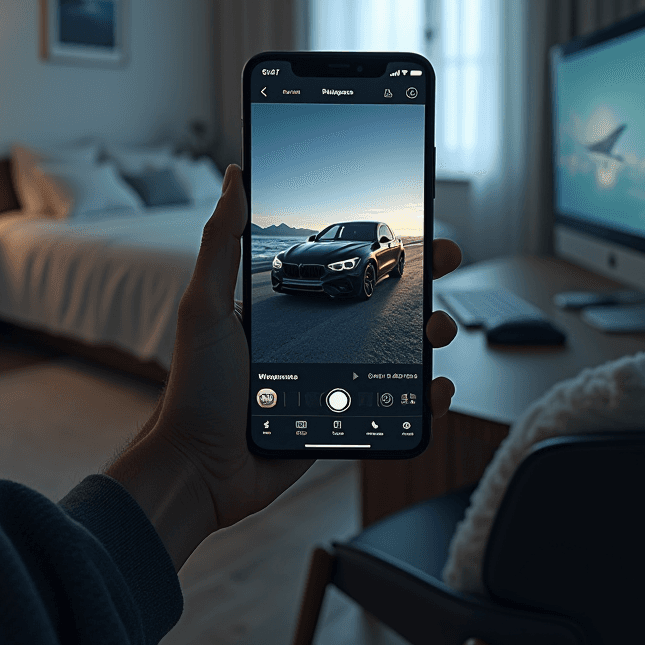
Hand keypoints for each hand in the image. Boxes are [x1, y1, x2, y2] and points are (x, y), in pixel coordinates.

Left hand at [105, 165, 461, 569]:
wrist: (201, 468)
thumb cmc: (198, 387)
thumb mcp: (206, 306)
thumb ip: (222, 242)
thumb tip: (234, 176)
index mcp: (289, 313)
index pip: (344, 269)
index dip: (380, 247)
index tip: (412, 223)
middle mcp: (316, 343)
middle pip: (382, 306)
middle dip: (421, 282)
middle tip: (447, 261)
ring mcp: (333, 381)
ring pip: (397, 352)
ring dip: (430, 335)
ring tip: (438, 331)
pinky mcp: (345, 420)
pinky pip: (397, 405)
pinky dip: (425, 396)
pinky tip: (437, 388)